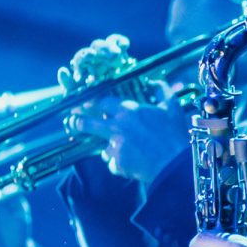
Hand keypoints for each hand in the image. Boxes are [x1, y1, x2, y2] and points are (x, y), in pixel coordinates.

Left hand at [66, 93, 187, 182]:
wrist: (175, 164)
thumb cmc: (175, 134)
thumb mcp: (172, 107)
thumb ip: (161, 91)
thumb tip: (155, 82)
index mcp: (129, 110)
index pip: (102, 102)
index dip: (91, 102)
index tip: (83, 102)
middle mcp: (118, 127)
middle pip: (88, 123)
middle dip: (77, 122)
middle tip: (71, 121)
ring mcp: (116, 146)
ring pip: (103, 147)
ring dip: (109, 149)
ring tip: (118, 152)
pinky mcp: (118, 164)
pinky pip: (113, 164)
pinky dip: (120, 164)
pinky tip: (132, 164)